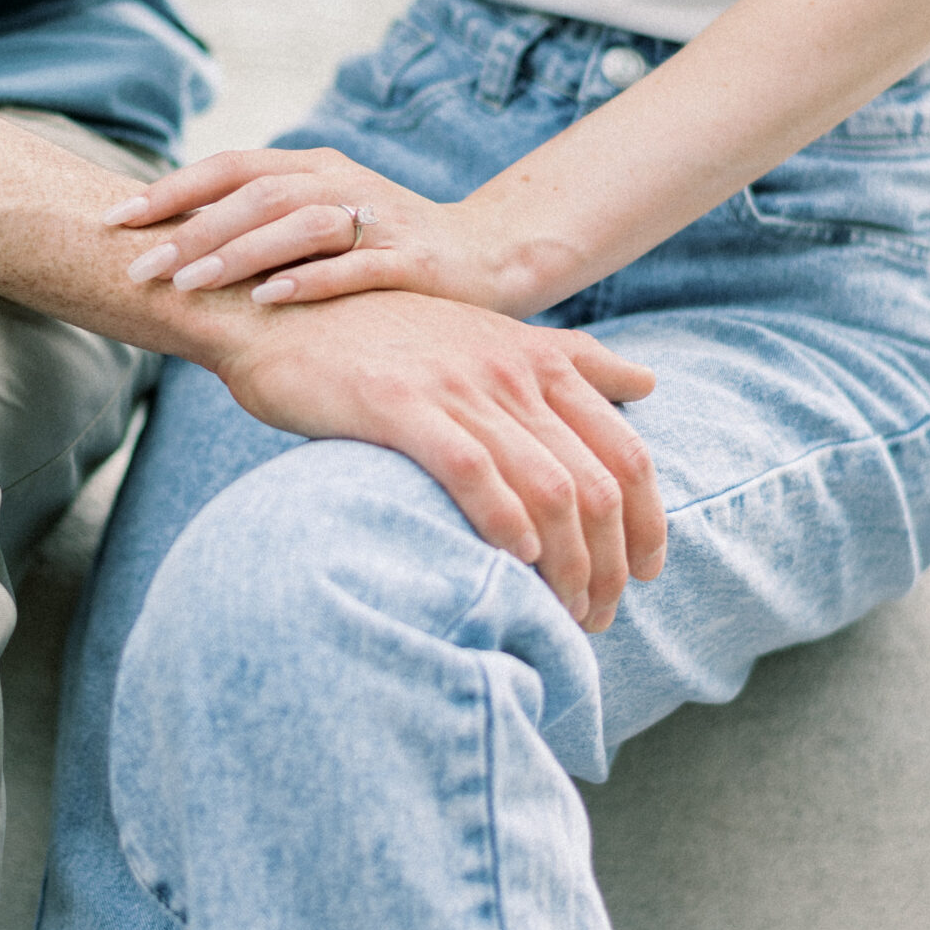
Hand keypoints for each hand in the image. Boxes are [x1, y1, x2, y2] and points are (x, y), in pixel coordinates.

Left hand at [105, 145, 534, 314]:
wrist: (488, 257)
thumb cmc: (384, 245)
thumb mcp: (322, 221)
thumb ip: (262, 223)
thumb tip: (170, 247)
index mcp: (313, 166)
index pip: (229, 166)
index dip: (170, 189)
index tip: (114, 221)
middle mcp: (341, 182)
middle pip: (255, 195)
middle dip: (191, 231)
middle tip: (140, 269)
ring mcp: (378, 218)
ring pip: (298, 225)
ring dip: (239, 253)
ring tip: (189, 283)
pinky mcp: (410, 260)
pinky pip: (353, 268)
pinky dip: (309, 281)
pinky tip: (268, 300)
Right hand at [213, 291, 663, 632]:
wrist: (280, 314)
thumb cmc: (385, 337)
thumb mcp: (489, 335)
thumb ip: (570, 359)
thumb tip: (650, 382)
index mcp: (540, 360)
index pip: (627, 452)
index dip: (647, 523)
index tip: (644, 574)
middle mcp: (510, 371)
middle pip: (596, 483)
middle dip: (609, 562)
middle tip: (597, 615)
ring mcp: (457, 386)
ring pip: (547, 487)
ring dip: (567, 564)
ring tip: (563, 611)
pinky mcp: (400, 405)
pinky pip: (473, 470)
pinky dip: (503, 521)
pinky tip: (512, 561)